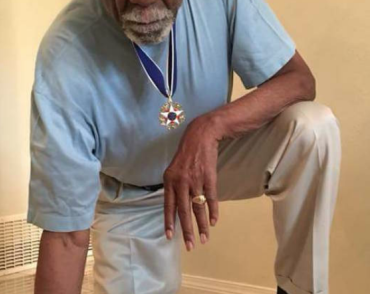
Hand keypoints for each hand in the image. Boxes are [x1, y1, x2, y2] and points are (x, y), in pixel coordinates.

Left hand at [163, 115, 221, 251]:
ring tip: (204, 239)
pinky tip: (213, 222)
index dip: (169, 222)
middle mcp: (180, 182)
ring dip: (202, 225)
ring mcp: (195, 180)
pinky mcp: (209, 178)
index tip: (170, 237)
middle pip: (184, 211)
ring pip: (198, 208)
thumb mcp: (173, 169)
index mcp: (169, 181)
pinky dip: (213, 212)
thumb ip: (173, 187)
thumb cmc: (186, 154)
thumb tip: (174, 206)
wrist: (200, 137)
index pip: (168, 206)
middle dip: (187, 230)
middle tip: (190, 246)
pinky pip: (211, 199)